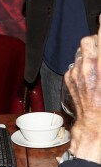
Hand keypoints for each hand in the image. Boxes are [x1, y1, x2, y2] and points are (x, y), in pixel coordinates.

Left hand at [66, 21, 100, 163]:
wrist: (95, 127)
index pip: (100, 39)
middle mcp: (87, 66)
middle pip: (87, 41)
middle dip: (96, 41)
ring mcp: (75, 71)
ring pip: (80, 52)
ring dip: (89, 53)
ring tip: (98, 63)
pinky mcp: (68, 78)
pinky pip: (74, 64)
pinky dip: (82, 64)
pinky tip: (90, 75)